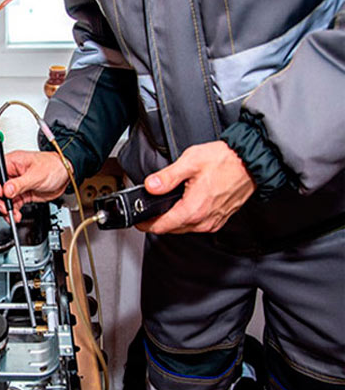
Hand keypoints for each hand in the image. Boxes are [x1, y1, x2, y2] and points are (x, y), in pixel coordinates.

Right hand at [0, 150, 70, 221]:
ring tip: (12, 215)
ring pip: (4, 198)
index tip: (1, 193)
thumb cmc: (54, 166)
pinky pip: (13, 204)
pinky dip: (13, 211)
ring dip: (6, 208)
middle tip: (5, 208)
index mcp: (13, 162)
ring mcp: (17, 185)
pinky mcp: (23, 194)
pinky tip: (16, 215)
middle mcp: (13, 173)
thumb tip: (6, 190)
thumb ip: (20, 184)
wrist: (67, 175)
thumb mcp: (37, 175)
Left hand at [136, 141, 255, 233]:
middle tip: (149, 210)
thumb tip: (150, 186)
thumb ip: (167, 177)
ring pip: (184, 228)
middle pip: (171, 229)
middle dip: (158, 221)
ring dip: (173, 220)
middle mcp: (203, 221)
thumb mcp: (191, 162)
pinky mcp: (219, 219)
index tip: (138, 221)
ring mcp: (213, 222)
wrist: (252, 162)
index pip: (161, 227)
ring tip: (166, 206)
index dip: (146, 224)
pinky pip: (197, 225)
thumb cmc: (226, 160)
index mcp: (193, 209)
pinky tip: (185, 205)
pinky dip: (187, 218)